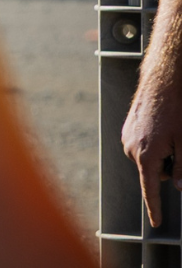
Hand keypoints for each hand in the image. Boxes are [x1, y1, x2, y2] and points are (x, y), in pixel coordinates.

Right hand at [122, 78, 181, 225]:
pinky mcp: (127, 127)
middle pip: (153, 172)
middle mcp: (131, 147)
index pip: (150, 189)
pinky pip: (141, 145)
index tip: (156, 223)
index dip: (155, 208)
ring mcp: (127, 135)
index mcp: (146, 155)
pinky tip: (161, 127)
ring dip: (161, 153)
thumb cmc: (176, 110)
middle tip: (178, 147)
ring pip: (148, 158)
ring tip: (170, 133)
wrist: (162, 80)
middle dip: (167, 167)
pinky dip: (153, 143)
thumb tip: (180, 188)